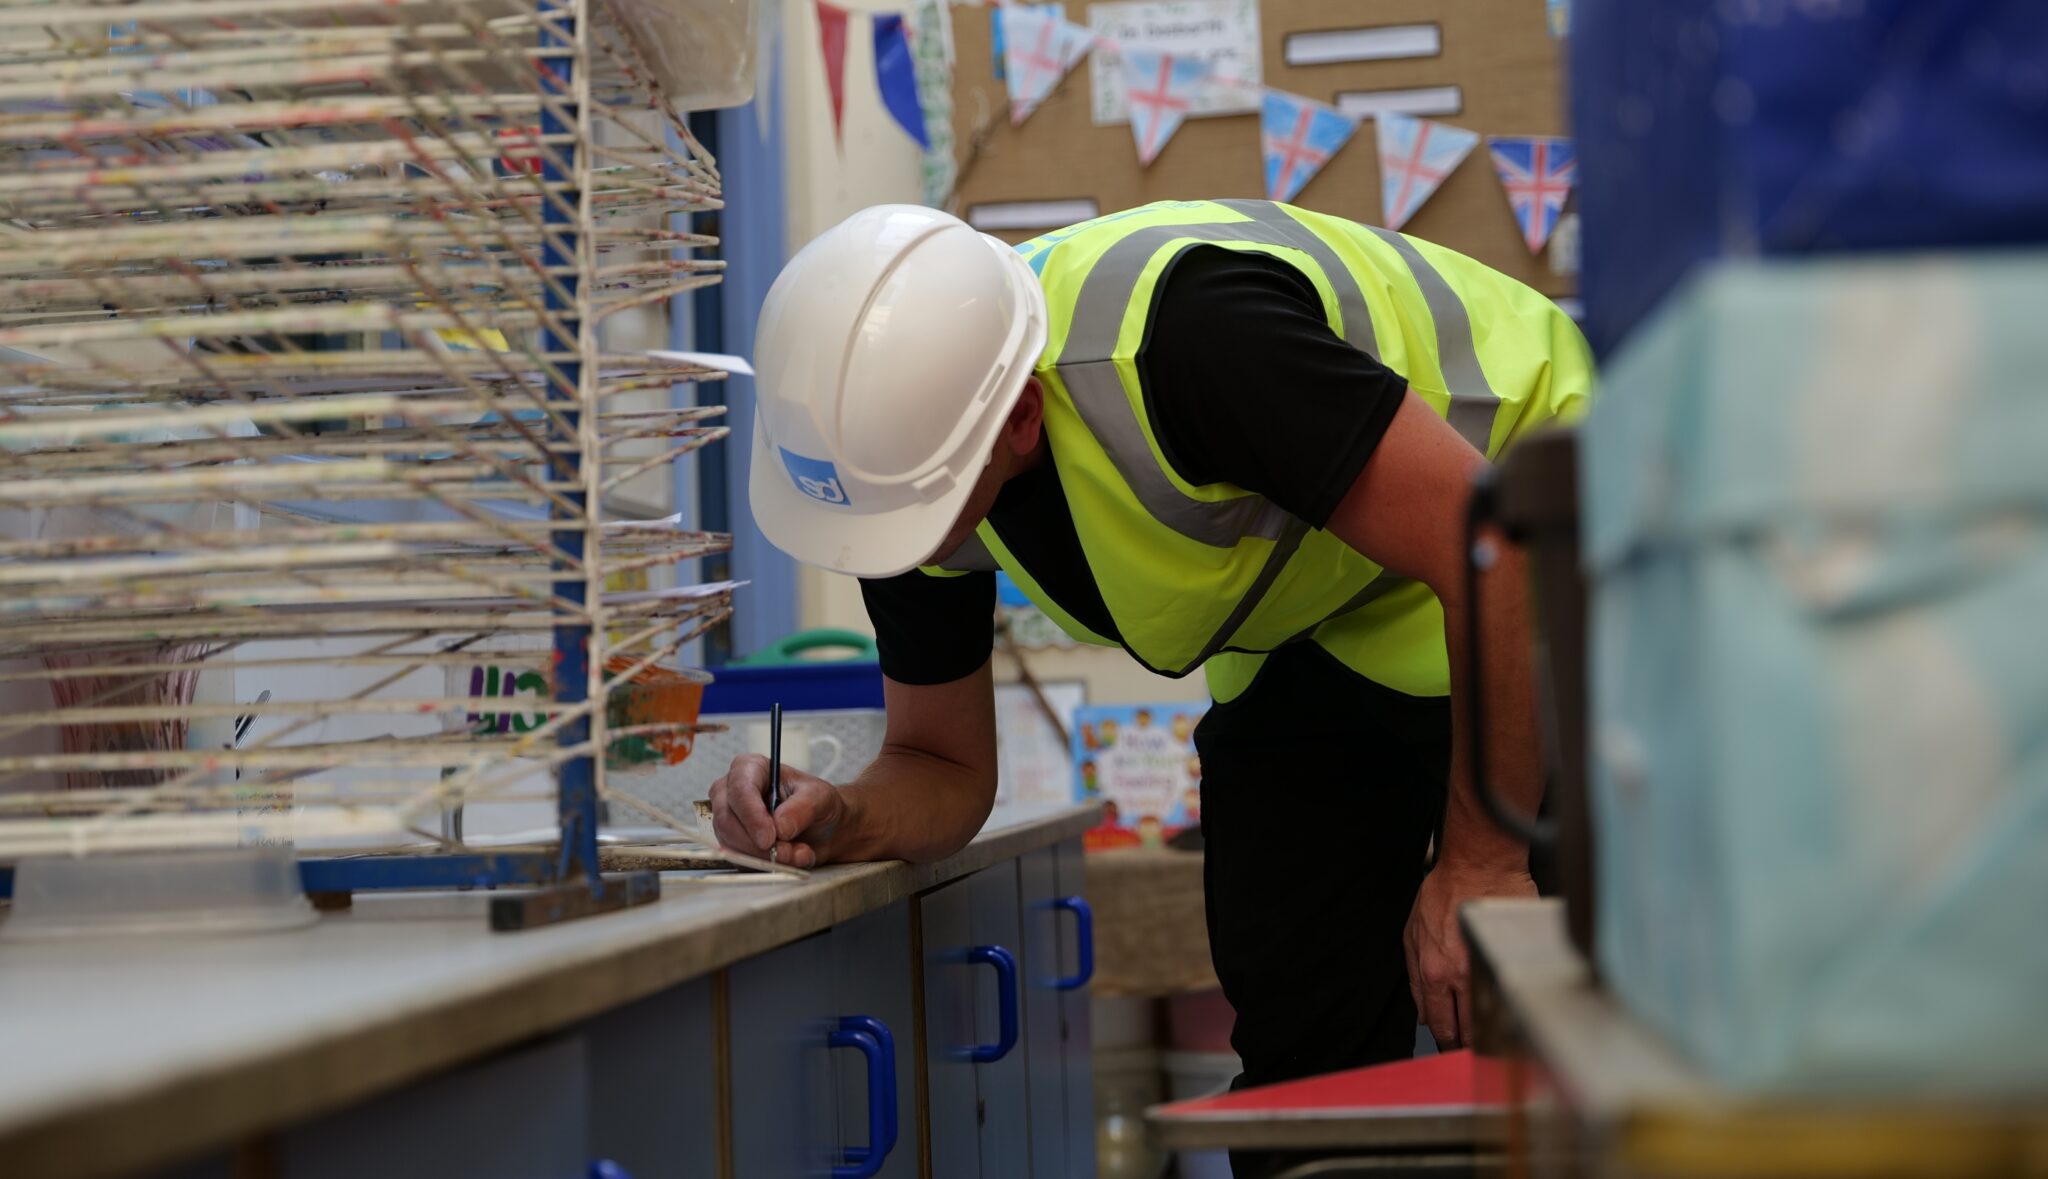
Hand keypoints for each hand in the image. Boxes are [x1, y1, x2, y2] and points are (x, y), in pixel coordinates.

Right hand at [708, 754, 847, 868]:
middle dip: (758, 844)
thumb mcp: (819, 798)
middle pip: (727, 820)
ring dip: (765, 858)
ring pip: (731, 844)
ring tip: (797, 854)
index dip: (752, 815)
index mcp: (751, 769)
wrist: (825, 829)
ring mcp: (730, 820)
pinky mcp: (734, 844)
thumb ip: (802, 808)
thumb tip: (780, 826)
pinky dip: (765, 866)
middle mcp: (733, 792)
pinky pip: (739, 861)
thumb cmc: (818, 804)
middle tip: (787, 852)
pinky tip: (789, 860)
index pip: (740, 789)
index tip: (769, 837)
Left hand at [1403, 858, 1535, 1048]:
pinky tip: (1515, 1008)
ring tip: (1497, 1040)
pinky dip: (1515, 1004)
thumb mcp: (1412, 933)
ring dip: (1494, 1033)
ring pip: (1494, 1018)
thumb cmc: (1445, 891)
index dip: (1447, 1045)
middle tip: (1475, 1054)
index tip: (1451, 1052)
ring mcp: (1491, 968)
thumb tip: (1423, 1015)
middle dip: (1471, 1048)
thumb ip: (1415, 979)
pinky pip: (1516, 990)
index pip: (1441, 1027)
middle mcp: (1463, 976)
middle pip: (1469, 1032)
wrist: (1479, 864)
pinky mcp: (1516, 957)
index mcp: (1434, 972)